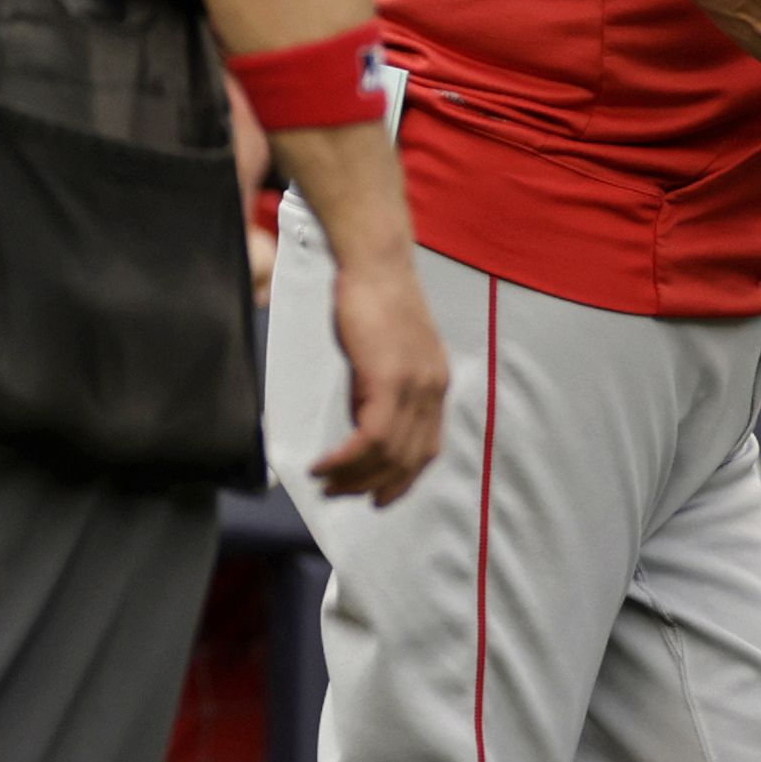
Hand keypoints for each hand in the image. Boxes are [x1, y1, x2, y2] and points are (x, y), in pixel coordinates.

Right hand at [310, 250, 447, 504]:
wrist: (377, 263)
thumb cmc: (375, 300)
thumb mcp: (390, 352)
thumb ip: (386, 387)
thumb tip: (365, 419)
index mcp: (436, 384)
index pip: (426, 449)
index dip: (403, 479)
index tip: (380, 497)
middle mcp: (433, 390)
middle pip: (408, 459)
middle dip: (373, 486)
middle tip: (341, 495)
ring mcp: (414, 387)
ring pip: (388, 454)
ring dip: (353, 476)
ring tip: (326, 483)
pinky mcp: (389, 380)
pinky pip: (369, 437)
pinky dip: (344, 458)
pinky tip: (324, 465)